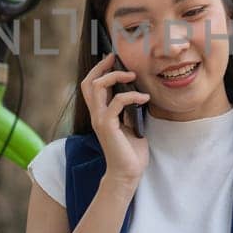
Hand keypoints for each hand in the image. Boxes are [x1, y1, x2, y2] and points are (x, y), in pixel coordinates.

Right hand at [82, 51, 149, 181]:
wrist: (128, 173)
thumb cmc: (131, 151)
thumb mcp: (131, 124)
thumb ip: (128, 109)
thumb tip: (137, 91)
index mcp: (100, 113)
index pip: (91, 86)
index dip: (99, 70)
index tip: (112, 59)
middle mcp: (96, 115)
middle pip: (88, 82)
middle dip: (102, 67)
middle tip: (116, 59)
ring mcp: (100, 120)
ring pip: (98, 87)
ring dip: (115, 77)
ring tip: (133, 77)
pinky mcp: (107, 126)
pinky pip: (116, 102)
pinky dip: (131, 96)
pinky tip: (144, 98)